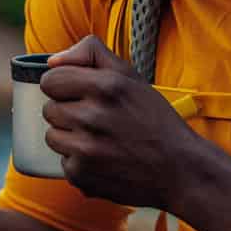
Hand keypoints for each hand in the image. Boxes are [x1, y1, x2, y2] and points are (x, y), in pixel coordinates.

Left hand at [39, 36, 208, 210]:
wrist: (180, 170)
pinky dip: (80, 163)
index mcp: (106, 86)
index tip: (80, 93)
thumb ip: (91, 55)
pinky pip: (64, 162)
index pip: (50, 79)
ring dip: (71, 137)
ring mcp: (85, 149)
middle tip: (97, 119)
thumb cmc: (156, 121)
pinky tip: (105, 160)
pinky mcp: (82, 175)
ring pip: (52, 136)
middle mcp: (92, 117)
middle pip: (49, 109)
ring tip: (100, 139)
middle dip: (69, 112)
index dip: (64, 85)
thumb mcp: (132, 77)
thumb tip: (52, 61)